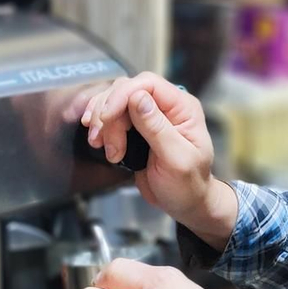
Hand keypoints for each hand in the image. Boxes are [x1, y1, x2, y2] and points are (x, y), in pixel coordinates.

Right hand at [78, 73, 236, 248]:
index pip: (147, 84)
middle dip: (109, 114)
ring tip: (101, 147)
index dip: (122, 96)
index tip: (106, 118)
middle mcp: (166, 106)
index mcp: (183, 107)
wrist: (186, 205)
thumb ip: (157, 128)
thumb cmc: (188, 186)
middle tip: (108, 144)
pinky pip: (112, 116)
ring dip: (102, 122)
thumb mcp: (176, 159)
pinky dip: (101, 127)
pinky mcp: (135, 129)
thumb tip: (138, 98)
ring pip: (115, 101)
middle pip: (126, 90)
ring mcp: (149, 116)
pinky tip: (99, 142)